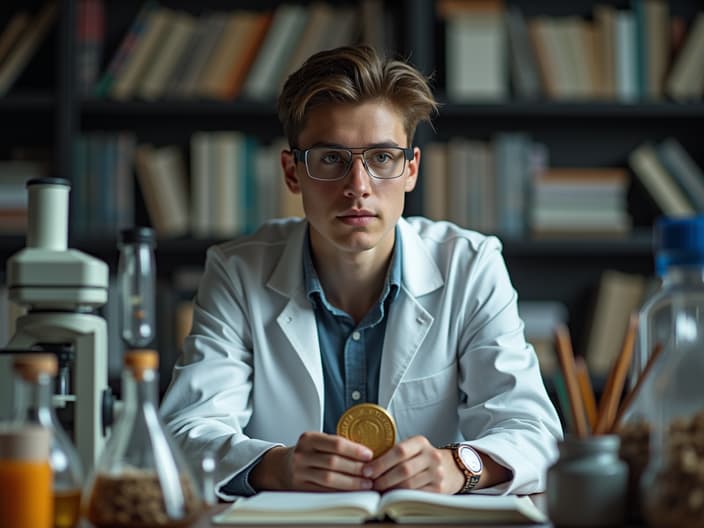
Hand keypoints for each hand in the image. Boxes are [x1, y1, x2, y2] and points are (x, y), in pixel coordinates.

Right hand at [251, 431, 374, 491]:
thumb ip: (336, 444)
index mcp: (308, 439)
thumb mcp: (317, 441)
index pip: (335, 443)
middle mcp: (302, 455)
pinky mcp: (300, 488)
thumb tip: (366, 452)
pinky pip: (324, 491)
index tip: (369, 455)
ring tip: (366, 484)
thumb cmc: (308, 452)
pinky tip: (352, 491)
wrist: (282, 466)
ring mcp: (299, 472)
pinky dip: (341, 491)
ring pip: (329, 479)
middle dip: (356, 468)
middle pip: (334, 462)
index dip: (354, 450)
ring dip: (351, 482)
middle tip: (372, 472)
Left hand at [362, 435, 463, 493]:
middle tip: (371, 484)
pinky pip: (415, 494)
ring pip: (408, 485)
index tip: (367, 470)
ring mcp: (437, 473)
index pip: (399, 451)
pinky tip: (393, 495)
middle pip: (403, 469)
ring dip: (390, 489)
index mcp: (421, 442)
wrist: (452, 467)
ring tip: (379, 490)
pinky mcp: (439, 489)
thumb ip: (395, 452)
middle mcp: (431, 456)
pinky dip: (401, 496)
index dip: (381, 462)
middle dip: (383, 479)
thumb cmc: (423, 457)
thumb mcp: (413, 448)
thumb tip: (367, 463)